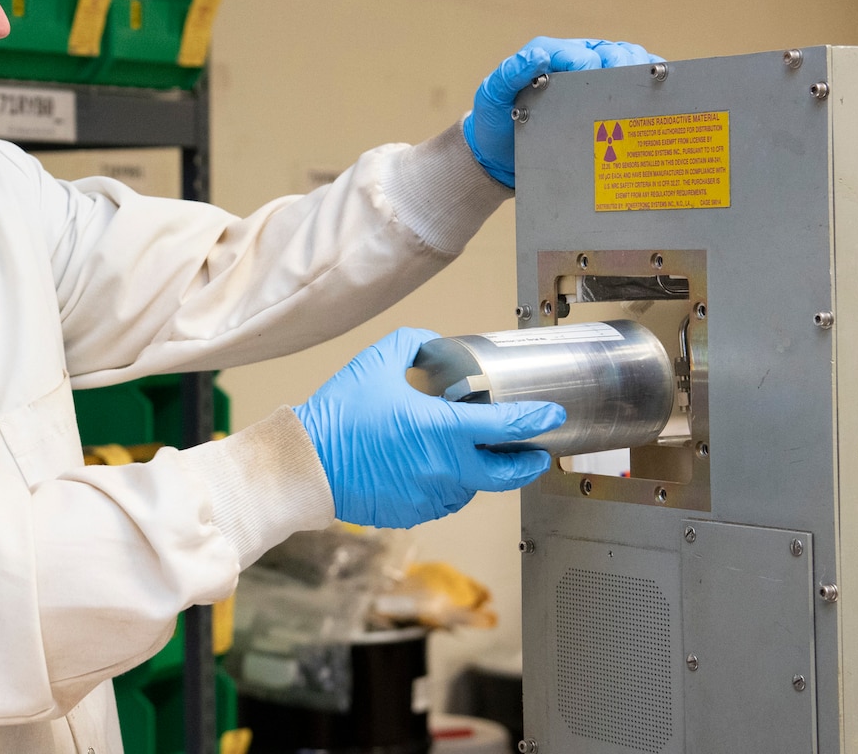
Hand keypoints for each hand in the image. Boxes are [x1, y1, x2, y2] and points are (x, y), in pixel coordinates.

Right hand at [292, 328, 566, 528]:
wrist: (306, 465)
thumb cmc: (339, 415)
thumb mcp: (375, 363)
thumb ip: (409, 344)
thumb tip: (427, 343)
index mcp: (442, 429)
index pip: (507, 426)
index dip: (536, 420)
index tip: (551, 416)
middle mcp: (444, 468)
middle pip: (505, 475)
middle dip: (526, 464)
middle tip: (534, 454)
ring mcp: (430, 495)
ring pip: (473, 488)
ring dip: (480, 473)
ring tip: (475, 455)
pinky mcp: (413, 512)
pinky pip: (443, 500)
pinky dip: (449, 486)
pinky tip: (435, 471)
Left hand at [464, 37, 662, 187]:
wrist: (501, 156)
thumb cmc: (497, 122)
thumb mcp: (493, 96)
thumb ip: (510, 73)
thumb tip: (538, 55)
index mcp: (549, 54)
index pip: (579, 51)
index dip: (590, 64)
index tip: (595, 80)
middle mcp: (575, 60)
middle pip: (612, 51)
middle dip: (624, 65)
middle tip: (628, 84)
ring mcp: (592, 78)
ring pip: (628, 61)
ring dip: (641, 71)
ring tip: (647, 87)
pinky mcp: (604, 97)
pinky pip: (631, 82)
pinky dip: (648, 83)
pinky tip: (656, 94)